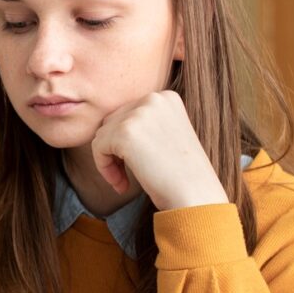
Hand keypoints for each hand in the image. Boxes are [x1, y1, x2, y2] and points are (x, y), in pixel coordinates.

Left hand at [90, 90, 227, 210]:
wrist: (196, 195)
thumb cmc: (182, 175)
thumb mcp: (166, 137)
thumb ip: (143, 125)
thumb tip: (106, 127)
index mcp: (166, 97)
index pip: (127, 113)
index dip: (124, 142)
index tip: (137, 165)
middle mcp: (154, 99)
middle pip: (112, 121)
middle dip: (114, 150)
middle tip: (126, 177)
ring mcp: (139, 113)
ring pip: (102, 134)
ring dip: (108, 161)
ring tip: (124, 182)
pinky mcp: (125, 132)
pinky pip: (98, 147)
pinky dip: (104, 168)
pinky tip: (122, 185)